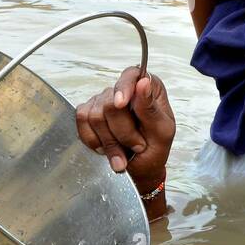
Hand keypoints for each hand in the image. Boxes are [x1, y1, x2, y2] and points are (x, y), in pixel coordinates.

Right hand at [74, 67, 174, 192]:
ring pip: (95, 116)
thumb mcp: (162, 132)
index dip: (124, 88)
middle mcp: (124, 91)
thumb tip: (143, 83)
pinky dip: (94, 141)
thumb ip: (151, 109)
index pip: (132, 75)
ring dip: (110, 142)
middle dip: (122, 132)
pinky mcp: (88, 114)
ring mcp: (103, 101)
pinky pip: (82, 123)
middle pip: (110, 103)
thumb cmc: (155, 149)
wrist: (141, 169)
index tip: (121, 104)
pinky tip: (106, 148)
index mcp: (147, 88)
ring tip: (123, 153)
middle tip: (137, 146)